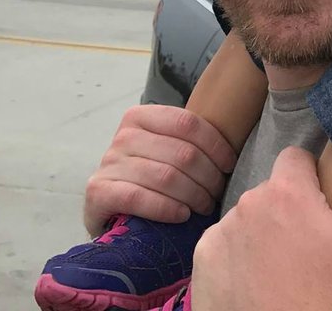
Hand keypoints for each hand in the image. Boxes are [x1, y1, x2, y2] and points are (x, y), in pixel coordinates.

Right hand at [82, 105, 236, 236]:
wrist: (106, 207)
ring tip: (204, 206)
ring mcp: (108, 162)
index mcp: (141, 116)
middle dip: (208, 176)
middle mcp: (123, 135)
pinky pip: (140, 198)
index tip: (229, 165)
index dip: (215, 145)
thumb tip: (233, 147)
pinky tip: (182, 216)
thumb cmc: (145, 174)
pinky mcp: (98, 191)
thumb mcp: (164, 148)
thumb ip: (187, 140)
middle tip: (217, 193)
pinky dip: (166, 208)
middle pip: (182, 152)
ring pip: (166, 176)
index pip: (188, 123)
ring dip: (193, 195)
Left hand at [192, 138, 331, 310]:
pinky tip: (256, 280)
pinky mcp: (202, 257)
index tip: (323, 212)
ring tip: (283, 268)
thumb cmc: (330, 302)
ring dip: (263, 230)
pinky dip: (237, 254)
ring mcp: (221, 230)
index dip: (312, 181)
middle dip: (289, 207)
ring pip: (249, 214)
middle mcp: (249, 201)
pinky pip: (224, 240)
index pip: (297, 159)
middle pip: (273, 188)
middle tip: (308, 247)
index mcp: (289, 191)